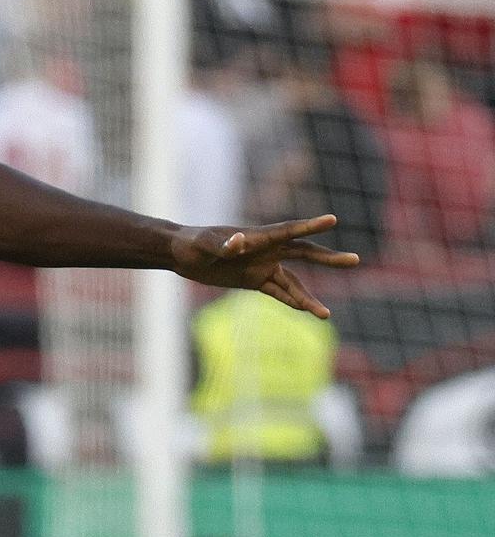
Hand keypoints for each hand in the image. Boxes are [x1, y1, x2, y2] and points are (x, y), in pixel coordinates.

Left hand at [170, 213, 359, 318]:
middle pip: (304, 254)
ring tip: (325, 316)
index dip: (310, 226)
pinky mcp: (255, 280)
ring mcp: (263, 265)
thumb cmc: (193, 244)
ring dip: (308, 298)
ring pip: (293, 282)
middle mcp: (267, 250)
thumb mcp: (205, 245)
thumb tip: (238, 242)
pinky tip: (307, 312)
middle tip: (354, 260)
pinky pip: (278, 292)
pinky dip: (291, 301)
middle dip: (328, 258)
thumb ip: (223, 244)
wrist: (182, 254)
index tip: (332, 220)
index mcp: (259, 237)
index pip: (289, 230)